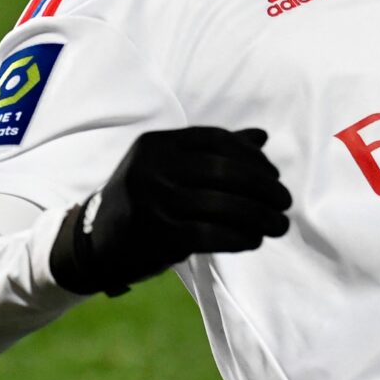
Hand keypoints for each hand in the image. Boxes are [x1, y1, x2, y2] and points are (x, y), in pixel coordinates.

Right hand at [50, 127, 290, 295]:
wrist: (95, 244)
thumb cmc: (144, 200)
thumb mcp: (168, 167)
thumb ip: (213, 151)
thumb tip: (261, 136)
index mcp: (156, 144)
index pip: (217, 140)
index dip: (252, 157)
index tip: (273, 173)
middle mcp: (153, 168)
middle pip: (225, 171)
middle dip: (264, 187)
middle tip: (284, 201)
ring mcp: (154, 202)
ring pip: (223, 204)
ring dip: (260, 216)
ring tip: (279, 224)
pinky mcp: (159, 236)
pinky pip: (212, 234)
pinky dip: (240, 237)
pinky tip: (254, 240)